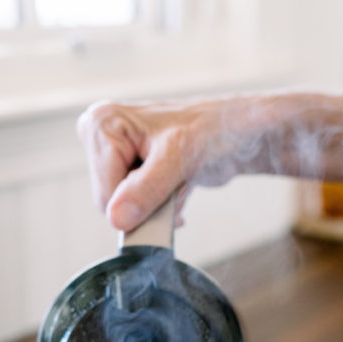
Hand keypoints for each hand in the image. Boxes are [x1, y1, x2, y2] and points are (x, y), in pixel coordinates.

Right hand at [76, 97, 253, 231]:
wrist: (240, 133)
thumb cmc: (215, 130)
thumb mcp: (179, 160)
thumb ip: (146, 190)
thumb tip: (117, 218)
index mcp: (103, 124)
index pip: (104, 193)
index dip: (135, 203)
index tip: (167, 188)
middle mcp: (102, 135)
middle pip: (110, 201)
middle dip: (147, 203)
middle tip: (177, 181)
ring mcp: (115, 152)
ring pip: (124, 207)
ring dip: (158, 205)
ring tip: (180, 180)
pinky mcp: (129, 167)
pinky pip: (136, 205)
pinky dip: (161, 205)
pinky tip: (178, 185)